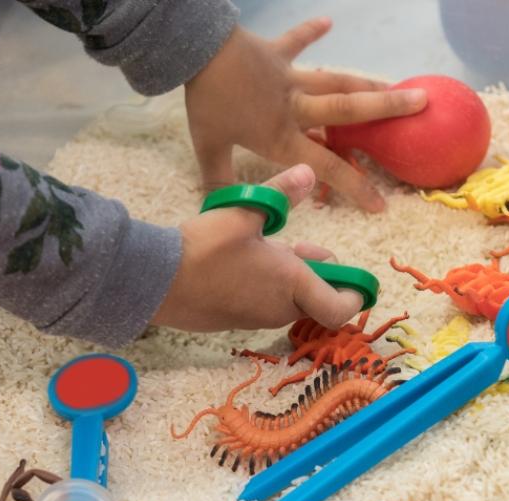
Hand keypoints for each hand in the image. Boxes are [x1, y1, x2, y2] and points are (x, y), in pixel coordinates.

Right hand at [153, 163, 363, 332]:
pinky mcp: (236, 320)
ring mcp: (256, 318)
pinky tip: (244, 260)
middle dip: (317, 275)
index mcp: (291, 284)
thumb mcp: (243, 213)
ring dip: (289, 278)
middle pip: (314, 299)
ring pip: (288, 301)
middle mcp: (279, 308)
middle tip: (303, 246)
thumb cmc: (203, 248)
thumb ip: (279, 195)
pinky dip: (267, 286)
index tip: (353, 279)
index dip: (352, 295)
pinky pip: (264, 305)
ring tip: (270, 246)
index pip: (338, 308)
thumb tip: (308, 172)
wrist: (156, 282)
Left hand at [184, 18, 426, 211]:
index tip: (380, 204)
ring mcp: (290, 76)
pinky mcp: (276, 52)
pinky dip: (311, 31)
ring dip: (368, 81)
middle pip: (349, 110)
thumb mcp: (209, 149)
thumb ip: (220, 182)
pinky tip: (329, 21)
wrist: (197, 50)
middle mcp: (297, 107)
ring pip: (336, 80)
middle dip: (386, 111)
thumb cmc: (207, 103)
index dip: (355, 187)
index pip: (327, 167)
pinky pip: (297, 40)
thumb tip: (222, 211)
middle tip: (421, 106)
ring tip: (398, 82)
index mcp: (283, 136)